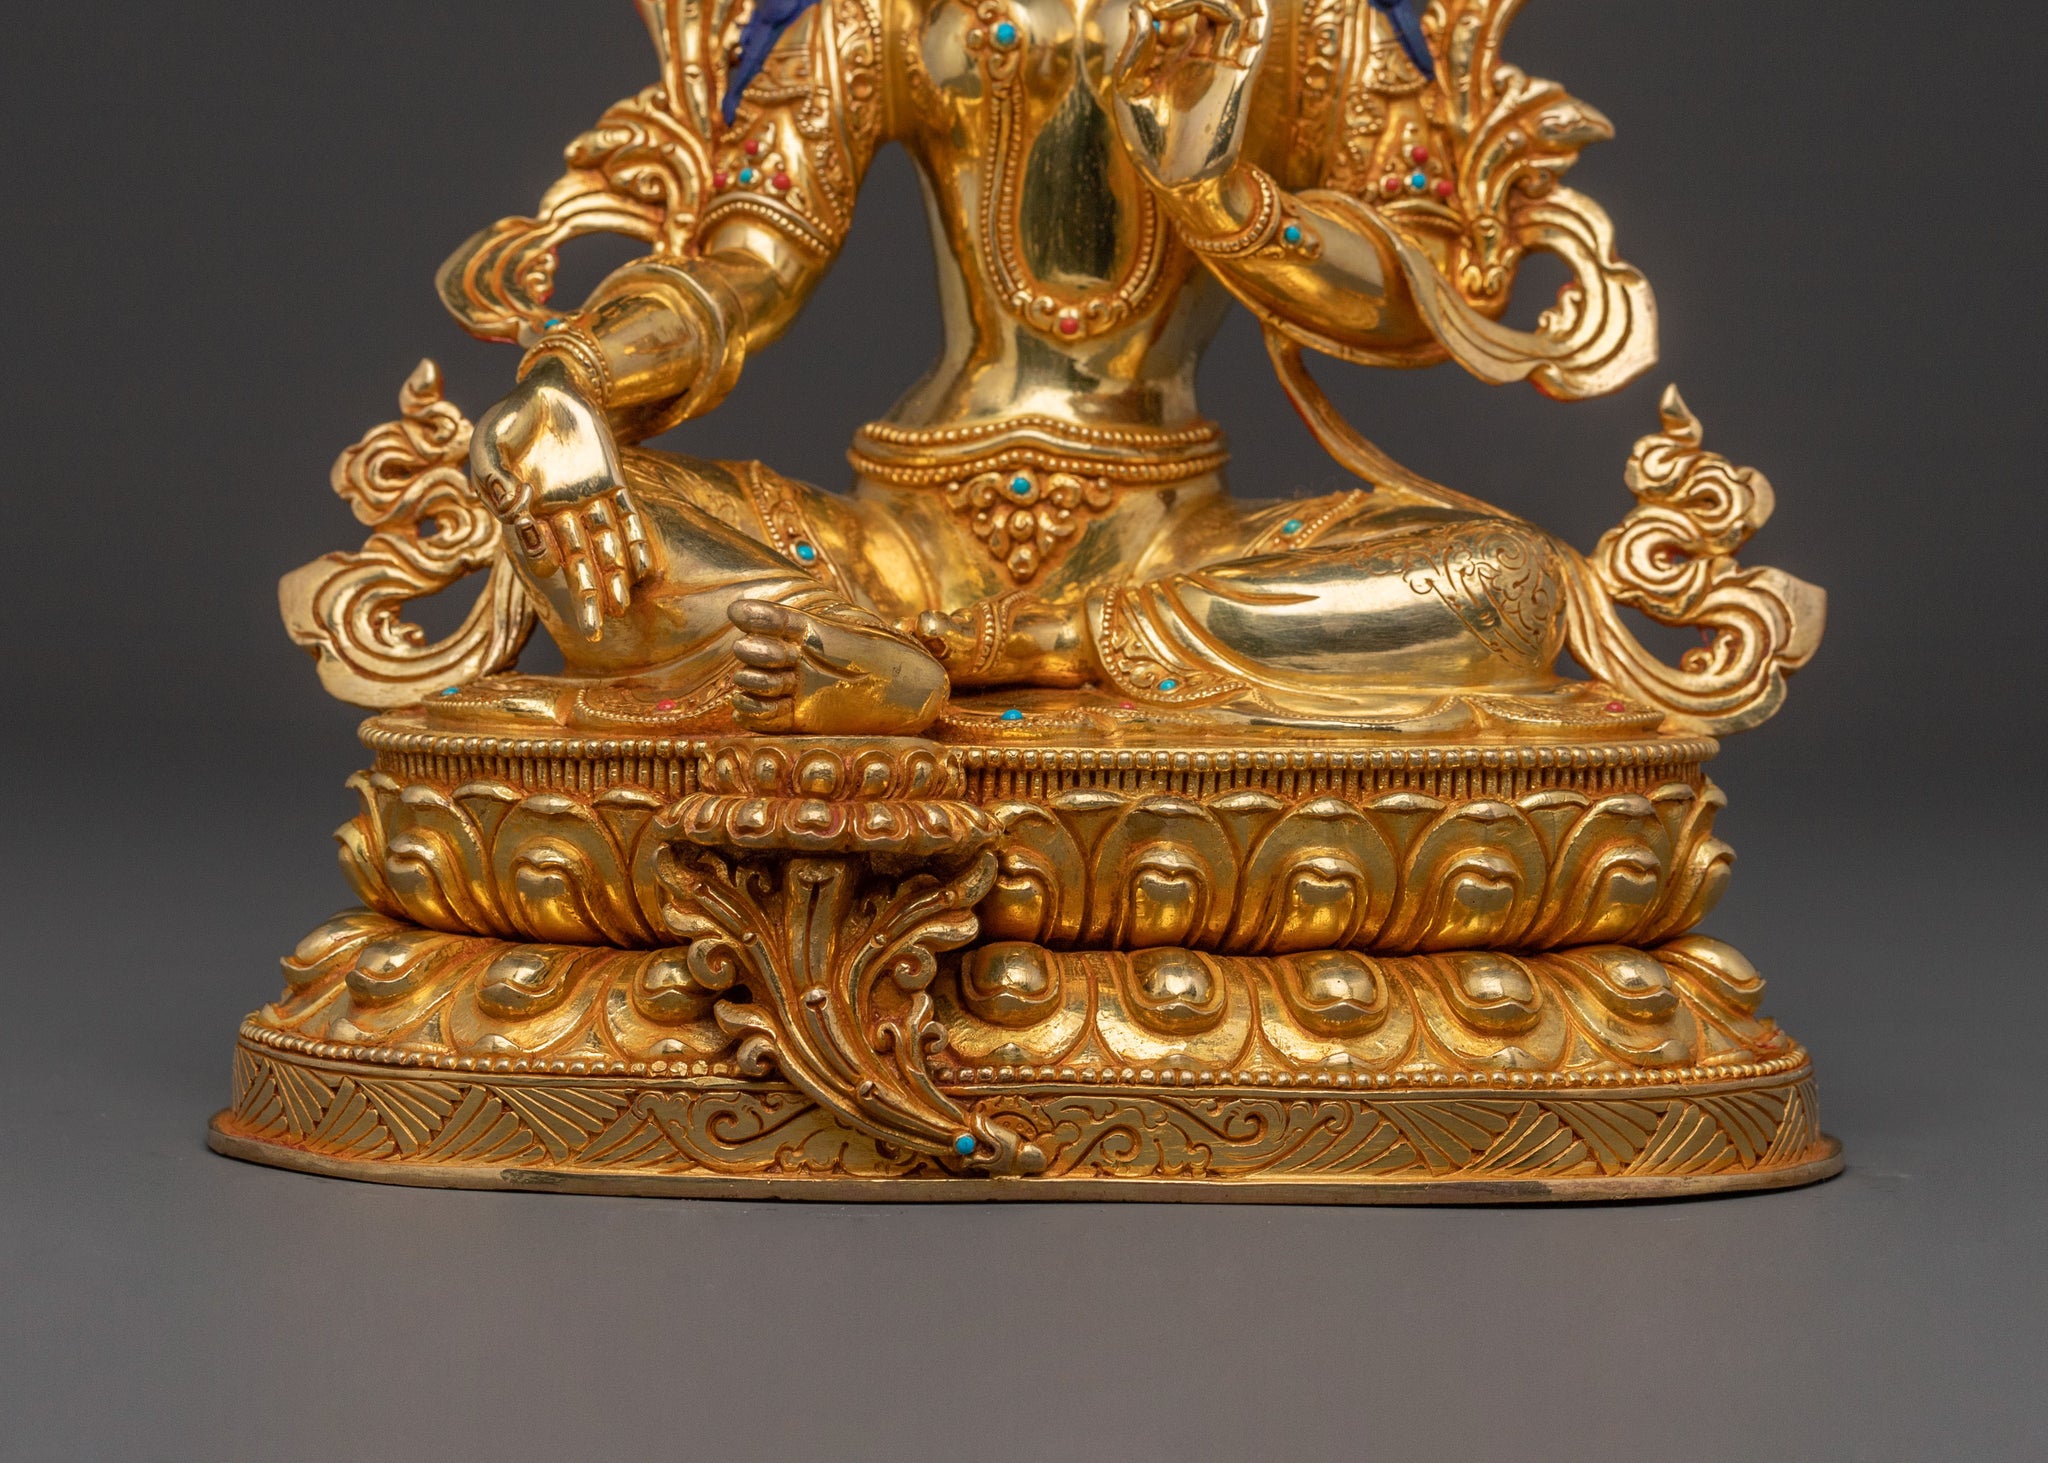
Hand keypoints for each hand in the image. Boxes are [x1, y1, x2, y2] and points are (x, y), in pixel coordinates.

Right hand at [469, 355, 653, 637]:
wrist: (552, 386)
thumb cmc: (513, 416)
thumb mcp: (490, 438)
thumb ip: (493, 473)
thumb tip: (510, 505)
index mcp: (527, 509)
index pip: (536, 544)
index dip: (541, 555)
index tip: (544, 562)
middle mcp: (560, 513)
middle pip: (575, 559)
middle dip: (584, 594)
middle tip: (593, 632)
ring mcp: (589, 499)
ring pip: (605, 544)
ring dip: (614, 576)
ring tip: (620, 608)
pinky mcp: (615, 482)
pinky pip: (629, 516)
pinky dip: (636, 540)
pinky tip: (643, 570)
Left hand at [1110, 0, 1268, 189]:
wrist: (1179, 180)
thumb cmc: (1148, 142)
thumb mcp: (1130, 92)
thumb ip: (1135, 50)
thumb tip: (1138, 6)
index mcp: (1171, 57)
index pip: (1177, 9)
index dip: (1166, 1)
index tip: (1149, 8)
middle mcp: (1200, 55)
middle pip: (1210, 3)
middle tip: (1164, 6)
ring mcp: (1222, 64)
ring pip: (1236, 11)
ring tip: (1190, 2)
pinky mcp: (1240, 77)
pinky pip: (1256, 35)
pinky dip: (1257, 10)